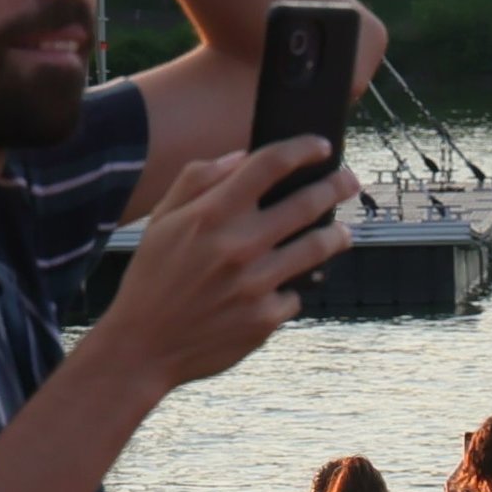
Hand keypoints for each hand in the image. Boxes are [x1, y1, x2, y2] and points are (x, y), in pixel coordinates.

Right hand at [85, 141, 354, 392]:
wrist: (143, 345)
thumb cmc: (152, 277)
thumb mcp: (162, 219)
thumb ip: (197, 180)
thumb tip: (241, 156)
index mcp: (212, 214)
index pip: (270, 164)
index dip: (303, 148)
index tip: (321, 146)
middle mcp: (239, 245)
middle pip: (308, 202)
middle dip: (336, 186)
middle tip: (348, 181)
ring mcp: (257, 284)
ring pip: (318, 247)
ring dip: (336, 234)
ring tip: (341, 232)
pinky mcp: (265, 318)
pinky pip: (295, 293)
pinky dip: (292, 286)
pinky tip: (284, 285)